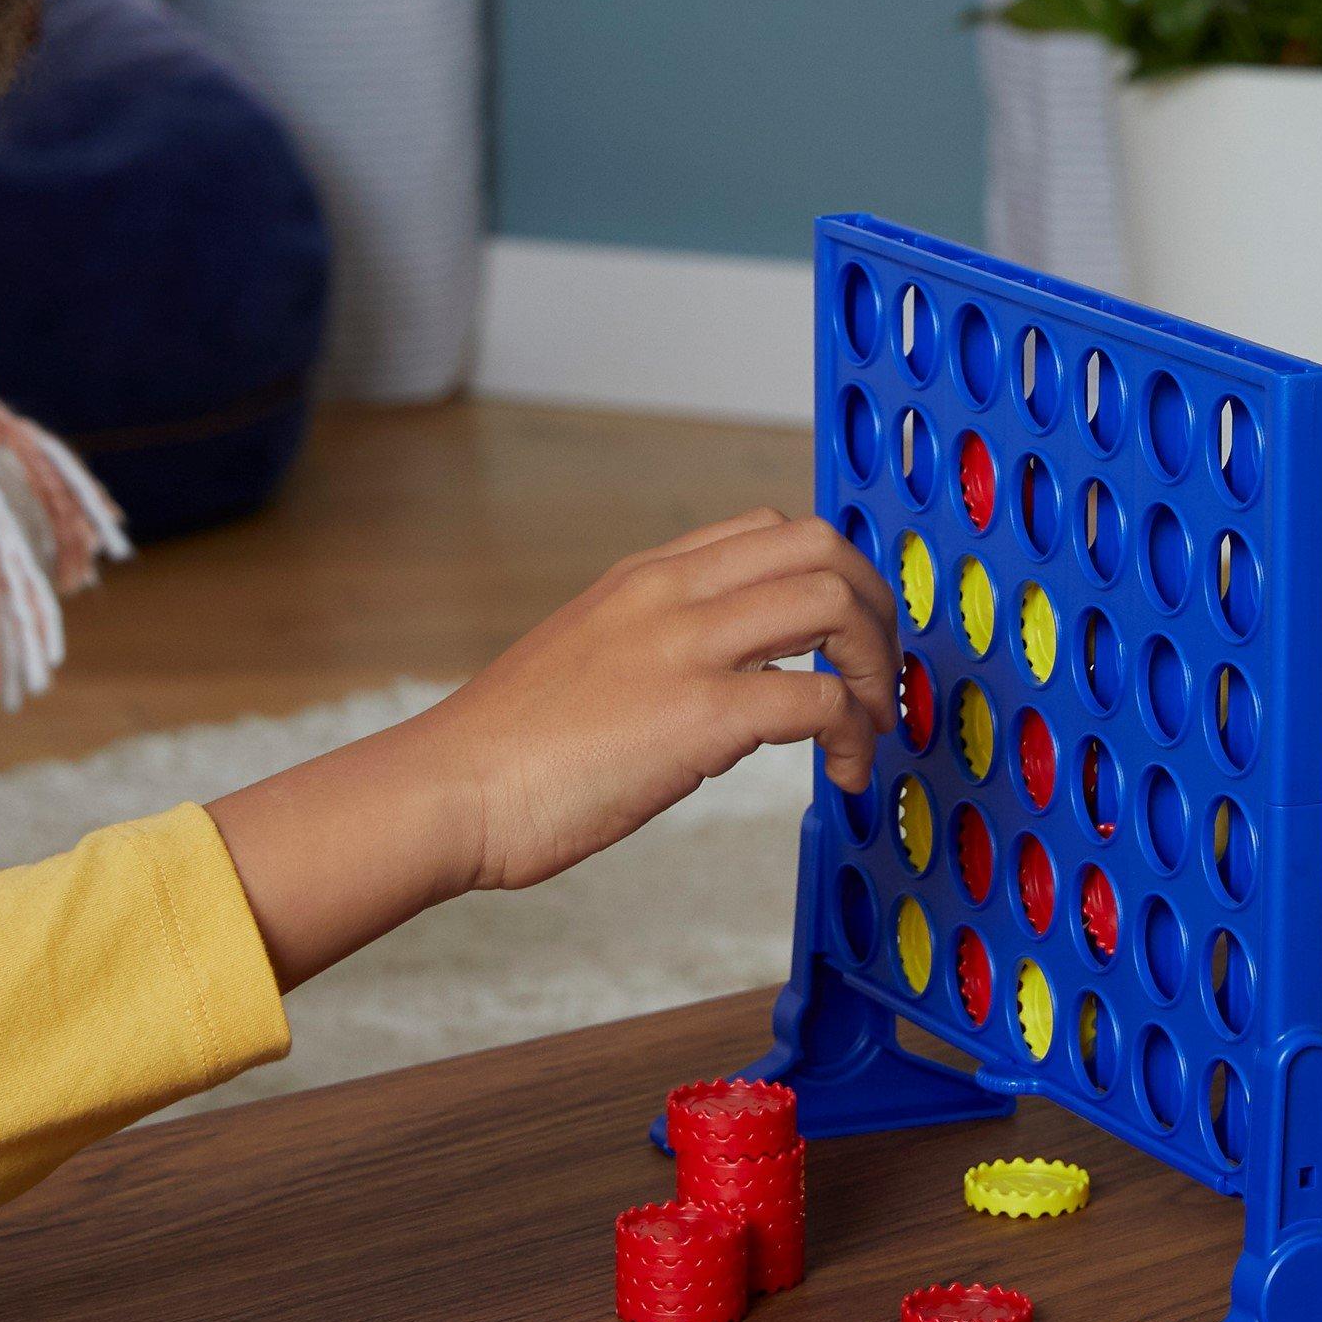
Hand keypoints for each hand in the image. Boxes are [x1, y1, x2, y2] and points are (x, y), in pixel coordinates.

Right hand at [412, 508, 897, 892]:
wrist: (445, 792)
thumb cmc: (509, 750)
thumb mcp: (592, 658)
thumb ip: (665, 651)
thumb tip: (745, 689)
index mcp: (645, 577)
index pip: (770, 530)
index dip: (831, 576)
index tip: (844, 637)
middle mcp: (670, 593)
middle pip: (821, 546)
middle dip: (875, 607)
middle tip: (877, 675)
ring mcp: (684, 649)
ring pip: (831, 603)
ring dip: (872, 664)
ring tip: (867, 724)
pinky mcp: (697, 716)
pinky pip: (816, 700)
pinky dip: (850, 733)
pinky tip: (841, 770)